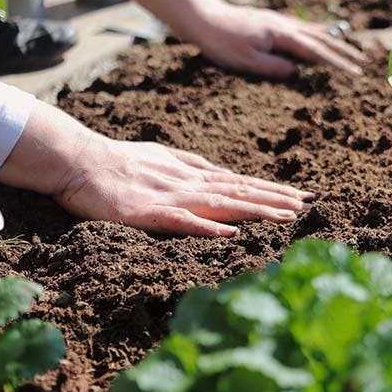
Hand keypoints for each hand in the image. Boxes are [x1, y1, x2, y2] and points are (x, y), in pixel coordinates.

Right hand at [54, 136, 313, 235]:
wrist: (80, 160)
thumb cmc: (120, 161)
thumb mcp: (164, 159)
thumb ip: (192, 167)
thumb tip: (221, 175)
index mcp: (193, 174)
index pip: (242, 184)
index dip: (273, 191)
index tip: (302, 197)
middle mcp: (190, 184)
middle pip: (241, 192)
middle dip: (278, 199)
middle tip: (311, 205)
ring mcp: (171, 197)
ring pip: (222, 203)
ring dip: (257, 209)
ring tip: (288, 216)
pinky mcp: (148, 212)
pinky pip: (181, 220)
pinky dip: (206, 225)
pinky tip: (230, 232)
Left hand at [193, 1, 368, 77]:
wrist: (202, 17)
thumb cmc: (221, 42)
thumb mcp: (247, 61)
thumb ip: (274, 67)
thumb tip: (297, 72)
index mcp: (282, 36)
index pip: (317, 53)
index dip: (338, 64)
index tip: (356, 74)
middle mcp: (284, 26)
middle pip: (322, 39)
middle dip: (344, 52)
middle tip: (363, 62)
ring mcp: (278, 22)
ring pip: (313, 31)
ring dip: (333, 42)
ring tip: (349, 49)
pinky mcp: (270, 21)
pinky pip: (301, 27)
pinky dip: (316, 33)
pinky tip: (318, 35)